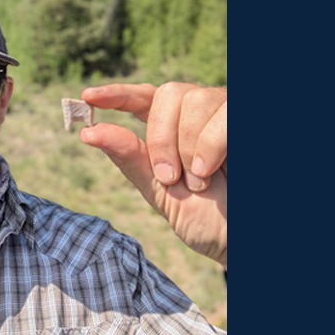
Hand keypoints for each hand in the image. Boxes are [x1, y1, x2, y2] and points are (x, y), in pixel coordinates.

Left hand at [80, 83, 226, 267]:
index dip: (117, 93)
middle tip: (169, 176)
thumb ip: (130, 159)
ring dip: (190, 147)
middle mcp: (200, 114)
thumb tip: (88, 132)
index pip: (142, 97)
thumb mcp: (161, 192)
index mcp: (173, 129)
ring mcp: (226, 114)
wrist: (242, 241)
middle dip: (161, 137)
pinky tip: (212, 171)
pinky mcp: (247, 120)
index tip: (87, 97)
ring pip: (196, 99)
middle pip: (168, 93)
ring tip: (200, 181)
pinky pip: (224, 115)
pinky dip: (211, 146)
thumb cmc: (207, 220)